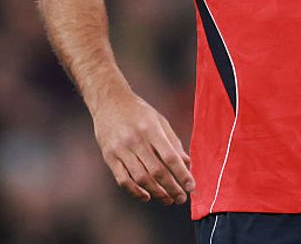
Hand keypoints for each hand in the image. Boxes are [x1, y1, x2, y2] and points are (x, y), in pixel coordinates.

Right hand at [92, 90, 194, 204]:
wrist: (109, 101)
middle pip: (156, 171)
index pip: (170, 157)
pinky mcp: (109, 157)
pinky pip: (122, 179)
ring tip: (167, 199)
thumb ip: (173, 142)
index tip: (191, 186)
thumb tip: (187, 163)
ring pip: (140, 178)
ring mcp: (120, 149)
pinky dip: (135, 191)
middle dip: (171, 188)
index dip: (182, 174)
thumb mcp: (160, 120)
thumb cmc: (139, 112)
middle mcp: (135, 140)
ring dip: (156, 192)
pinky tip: (146, 197)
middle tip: (181, 198)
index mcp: (151, 129)